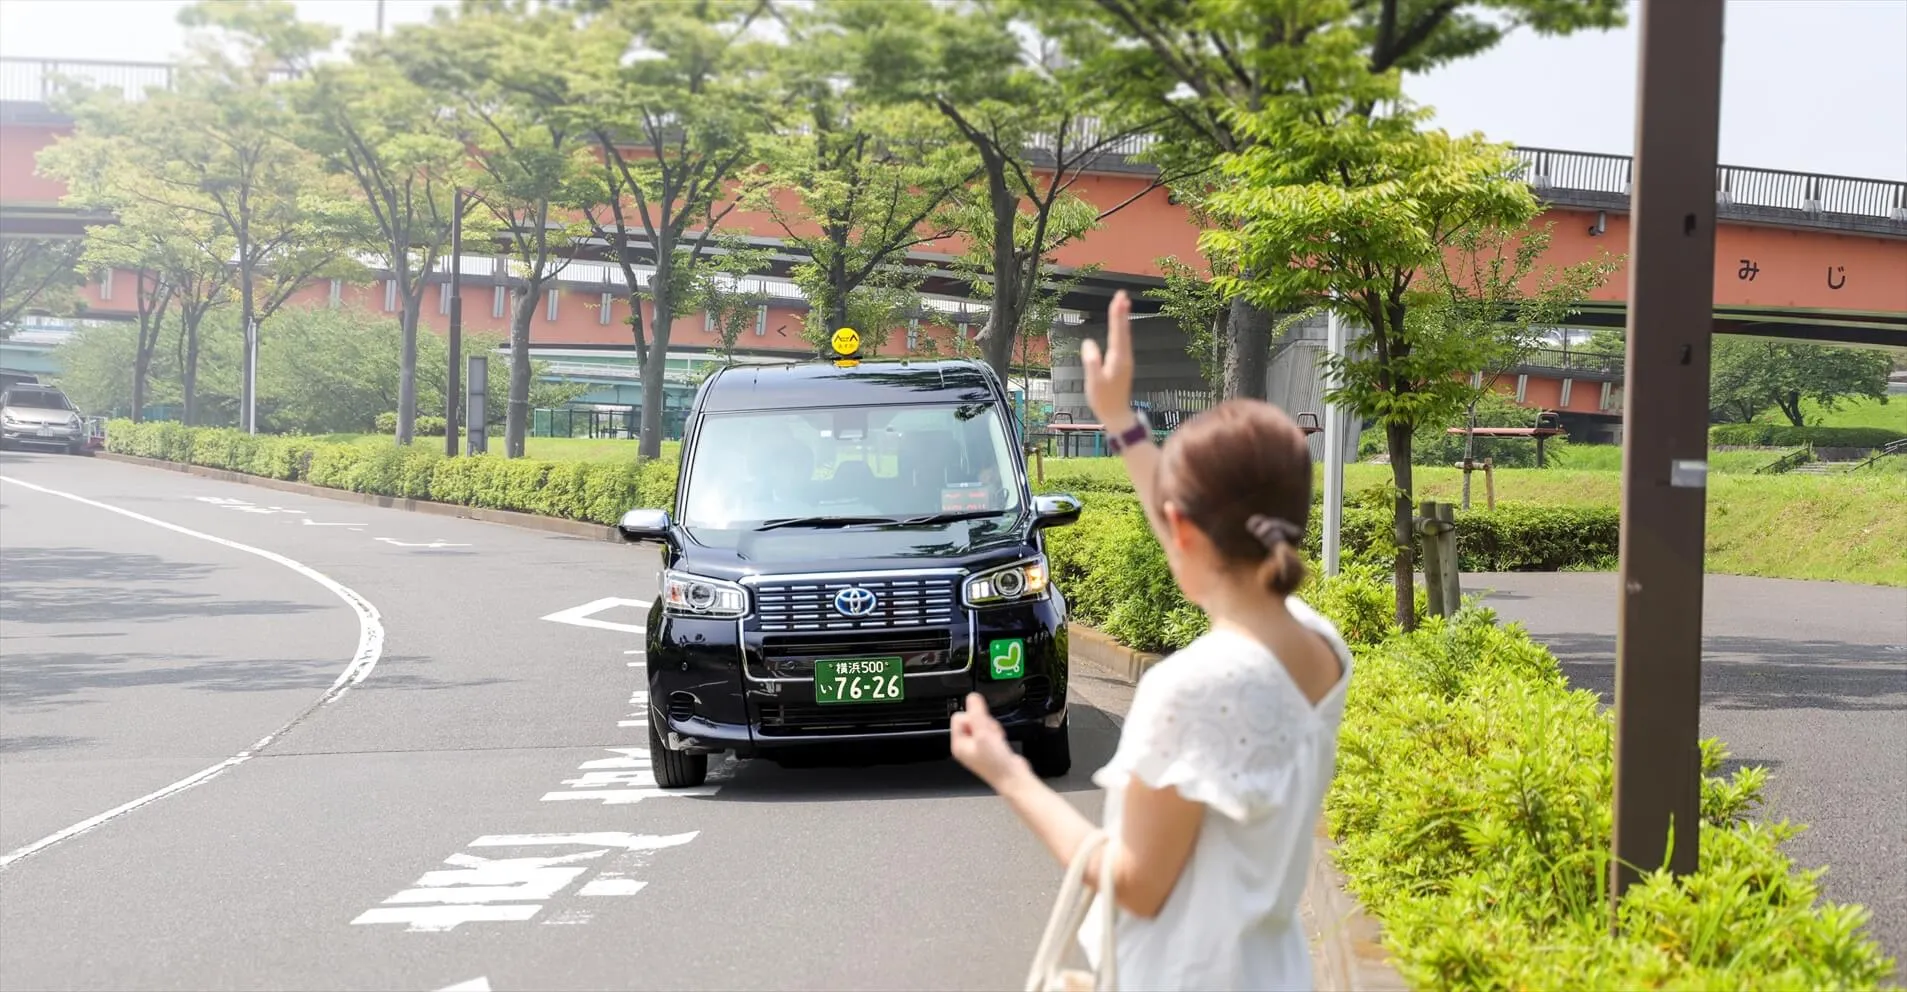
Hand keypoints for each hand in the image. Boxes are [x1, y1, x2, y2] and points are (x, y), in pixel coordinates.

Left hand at [950, 692, 1025, 788]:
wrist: (1013, 778)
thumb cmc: (996, 764)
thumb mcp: (984, 734)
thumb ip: (977, 714)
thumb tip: (972, 697)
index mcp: (958, 744)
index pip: (959, 716)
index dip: (973, 718)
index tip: (982, 726)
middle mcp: (966, 746)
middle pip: (972, 719)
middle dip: (984, 724)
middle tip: (990, 736)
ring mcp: (977, 746)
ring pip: (983, 724)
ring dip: (992, 729)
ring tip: (996, 741)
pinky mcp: (988, 747)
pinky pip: (991, 731)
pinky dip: (997, 734)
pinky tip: (1000, 743)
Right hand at [1081, 290, 1134, 430]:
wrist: (1117, 415)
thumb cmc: (1104, 400)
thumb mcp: (1095, 382)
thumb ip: (1092, 363)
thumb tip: (1088, 344)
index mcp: (1118, 359)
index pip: (1117, 332)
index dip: (1117, 315)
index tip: (1119, 299)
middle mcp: (1124, 356)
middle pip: (1123, 330)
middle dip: (1121, 312)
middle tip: (1122, 294)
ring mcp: (1125, 360)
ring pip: (1124, 335)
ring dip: (1122, 319)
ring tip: (1122, 304)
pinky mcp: (1122, 364)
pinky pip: (1122, 342)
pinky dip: (1121, 330)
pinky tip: (1119, 327)